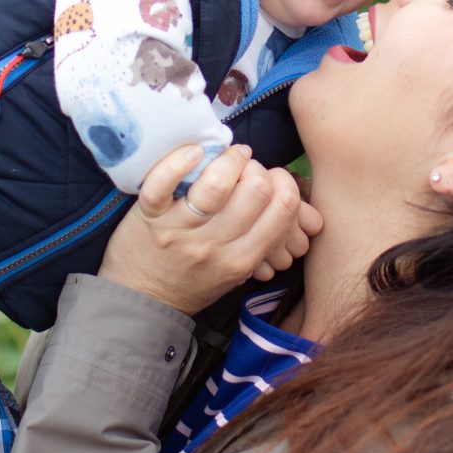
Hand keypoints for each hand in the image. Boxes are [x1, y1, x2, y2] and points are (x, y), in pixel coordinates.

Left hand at [99, 145, 317, 313]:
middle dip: (258, 170)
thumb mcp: (238, 271)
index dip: (283, 183)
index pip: (281, 208)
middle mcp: (215, 245)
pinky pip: (163, 183)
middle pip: (255, 191)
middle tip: (248, 169)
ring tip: (231, 156)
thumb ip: (266, 241)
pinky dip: (179, 161)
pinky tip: (194, 152)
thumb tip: (310, 217)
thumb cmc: (194, 280)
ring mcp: (180, 230)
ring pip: (216, 185)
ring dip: (229, 160)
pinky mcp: (149, 216)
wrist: (142, 300)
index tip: (273, 179)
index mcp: (243, 259)